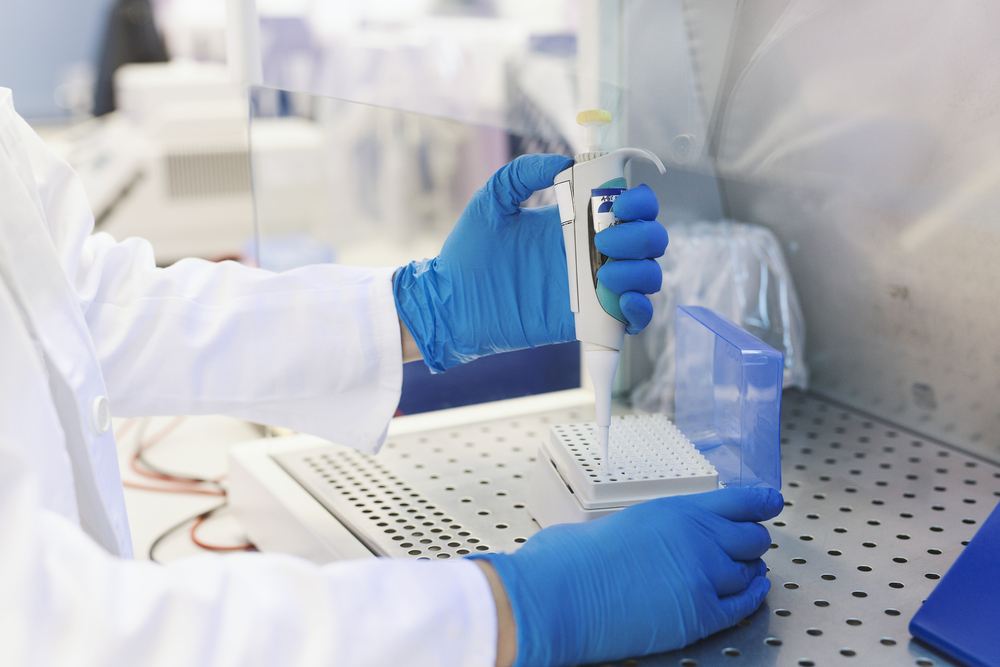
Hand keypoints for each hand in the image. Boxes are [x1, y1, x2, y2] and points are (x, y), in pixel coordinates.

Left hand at [393, 154, 667, 371]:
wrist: (450, 302)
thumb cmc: (468, 251)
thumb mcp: (493, 200)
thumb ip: (524, 172)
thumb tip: (565, 161)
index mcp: (578, 221)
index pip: (631, 207)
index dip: (640, 202)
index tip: (621, 204)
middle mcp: (592, 252)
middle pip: (648, 240)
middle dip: (641, 236)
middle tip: (606, 240)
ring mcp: (593, 288)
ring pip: (647, 277)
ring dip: (640, 271)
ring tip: (605, 273)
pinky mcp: (587, 322)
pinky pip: (632, 319)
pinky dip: (640, 310)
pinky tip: (622, 302)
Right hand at [471, 487, 782, 666]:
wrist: (562, 595)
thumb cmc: (573, 558)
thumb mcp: (614, 522)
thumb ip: (645, 528)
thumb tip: (638, 539)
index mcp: (675, 509)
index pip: (738, 500)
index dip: (761, 502)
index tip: (771, 501)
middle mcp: (698, 538)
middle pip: (751, 537)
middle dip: (752, 540)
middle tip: (749, 542)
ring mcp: (704, 576)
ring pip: (749, 571)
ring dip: (749, 569)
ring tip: (749, 569)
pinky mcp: (701, 613)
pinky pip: (743, 605)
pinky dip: (752, 597)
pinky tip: (753, 592)